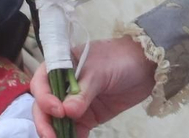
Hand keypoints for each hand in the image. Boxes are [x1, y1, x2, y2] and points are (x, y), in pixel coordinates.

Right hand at [32, 37, 156, 134]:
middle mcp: (63, 86)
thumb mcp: (100, 71)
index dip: (44, 98)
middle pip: (45, 107)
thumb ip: (83, 92)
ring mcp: (74, 103)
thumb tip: (67, 112)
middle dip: (45, 123)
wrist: (146, 66)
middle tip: (52, 137)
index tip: (58, 111)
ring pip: (57, 122)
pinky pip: (74, 131)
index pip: (41, 83)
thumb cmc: (120, 59)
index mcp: (61, 66)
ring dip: (56, 133)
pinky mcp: (87, 117)